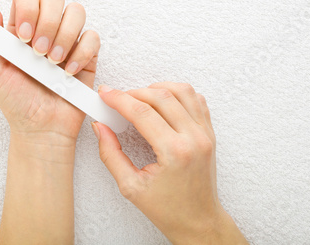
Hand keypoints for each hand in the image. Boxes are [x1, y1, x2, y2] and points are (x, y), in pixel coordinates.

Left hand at [0, 0, 99, 146]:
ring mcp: (68, 40)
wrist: (41, 128)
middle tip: (38, 52)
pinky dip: (80, 54)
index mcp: (21, 28)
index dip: (28, 8)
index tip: (23, 36)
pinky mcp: (87, 55)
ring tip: (52, 62)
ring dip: (64, 36)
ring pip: (76, 11)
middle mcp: (46, 29)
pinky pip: (92, 37)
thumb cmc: (16, 102)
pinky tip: (68, 72)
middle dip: (47, 22)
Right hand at [92, 82, 247, 243]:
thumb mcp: (130, 186)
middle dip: (134, 92)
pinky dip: (178, 94)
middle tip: (117, 98)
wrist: (198, 221)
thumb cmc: (169, 209)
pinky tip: (163, 101)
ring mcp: (205, 134)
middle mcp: (194, 138)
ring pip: (182, 91)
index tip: (105, 94)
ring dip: (157, 88)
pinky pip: (197, 100)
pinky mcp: (209, 133)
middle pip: (161, 96)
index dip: (119, 99)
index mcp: (175, 152)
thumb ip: (111, 154)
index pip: (142, 112)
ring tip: (139, 97)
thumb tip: (100, 128)